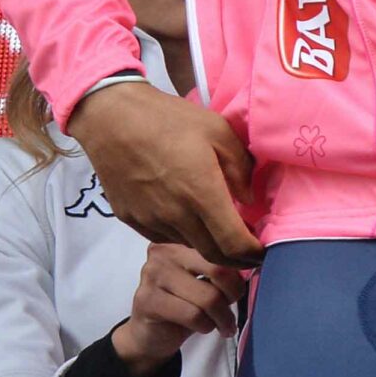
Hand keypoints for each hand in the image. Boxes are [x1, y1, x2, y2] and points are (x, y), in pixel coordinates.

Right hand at [66, 81, 262, 267]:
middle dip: (237, 258)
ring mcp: (150, 219)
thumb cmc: (168, 119)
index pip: (234, 244)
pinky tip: (189, 217)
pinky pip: (165, 236)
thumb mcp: (219, 132)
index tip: (265, 251)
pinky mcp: (131, 218)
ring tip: (219, 228)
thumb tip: (248, 198)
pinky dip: (184, 234)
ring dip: (209, 244)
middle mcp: (175, 215)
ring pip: (190, 246)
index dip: (254, 254)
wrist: (110, 117)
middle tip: (249, 251)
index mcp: (201, 193)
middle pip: (214, 255)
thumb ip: (241, 168)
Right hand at [111, 243, 249, 373]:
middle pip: (219, 270)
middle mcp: (164, 250)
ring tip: (225, 324)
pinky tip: (205, 327)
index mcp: (182, 237)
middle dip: (234, 293)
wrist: (150, 333)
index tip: (243, 284)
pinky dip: (206, 326)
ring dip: (223, 317)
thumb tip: (257, 257)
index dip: (242, 269)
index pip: (224, 246)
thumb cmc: (185, 301)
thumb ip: (224, 262)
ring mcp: (152, 274)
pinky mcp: (147, 301)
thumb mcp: (206, 276)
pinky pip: (193, 315)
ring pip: (208, 297)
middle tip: (234, 305)